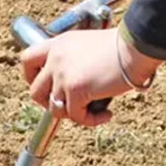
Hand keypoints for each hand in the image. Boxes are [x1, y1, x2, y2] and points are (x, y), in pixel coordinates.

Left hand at [20, 27, 160, 125]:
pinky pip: (76, 116)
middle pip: (34, 91)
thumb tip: (70, 88)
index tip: (45, 85)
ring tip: (89, 110)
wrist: (137, 45)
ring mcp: (63, 75)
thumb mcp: (88, 46)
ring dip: (70, 114)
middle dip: (47, 103)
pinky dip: (91, 120)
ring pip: (53, 108)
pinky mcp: (75, 89)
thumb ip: (74, 61)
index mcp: (58, 45)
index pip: (27, 60)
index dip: (30, 77)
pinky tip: (106, 115)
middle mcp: (56, 58)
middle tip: (66, 105)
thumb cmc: (122, 46)